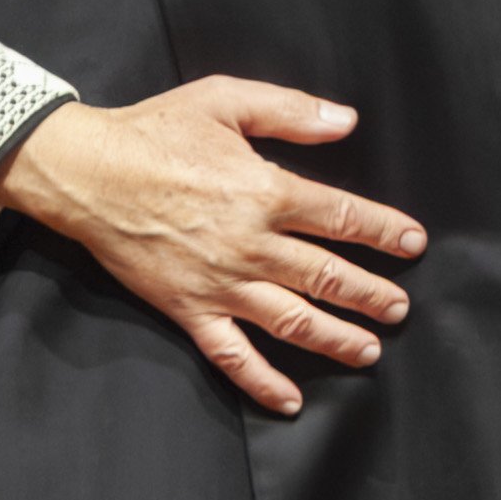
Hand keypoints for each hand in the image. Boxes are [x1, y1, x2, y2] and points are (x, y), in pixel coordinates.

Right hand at [0, 81, 425, 415]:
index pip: (341, 217)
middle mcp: (251, 245)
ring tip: (370, 351)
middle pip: (327, 276)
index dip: (383, 231)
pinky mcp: (189, 311)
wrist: (87, 174)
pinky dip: (262, 382)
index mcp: (265, 192)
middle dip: (371, 294)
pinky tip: (290, 399)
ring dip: (336, 339)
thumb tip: (347, 120)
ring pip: (293, 321)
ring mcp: (221, 284)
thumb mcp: (226, 100)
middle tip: (400, 308)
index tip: (413, 244)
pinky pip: (231, 355)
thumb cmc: (155, 132)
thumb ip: (291, 110)